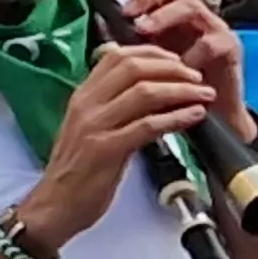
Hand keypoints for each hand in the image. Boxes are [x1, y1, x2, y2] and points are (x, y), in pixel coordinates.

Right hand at [18, 43, 217, 248]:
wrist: (54, 205)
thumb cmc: (77, 170)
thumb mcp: (89, 128)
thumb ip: (111, 106)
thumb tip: (146, 89)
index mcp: (82, 96)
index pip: (116, 56)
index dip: (152, 53)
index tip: (178, 61)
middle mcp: (86, 105)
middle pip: (133, 68)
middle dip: (172, 68)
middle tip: (197, 78)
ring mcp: (94, 126)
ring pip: (144, 92)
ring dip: (181, 91)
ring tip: (204, 95)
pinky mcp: (106, 150)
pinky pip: (147, 125)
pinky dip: (176, 117)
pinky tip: (193, 117)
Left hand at [102, 0, 249, 140]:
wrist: (208, 114)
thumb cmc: (174, 85)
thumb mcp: (148, 63)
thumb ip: (131, 48)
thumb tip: (100, 40)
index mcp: (169, 13)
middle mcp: (192, 15)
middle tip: (127, 11)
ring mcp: (212, 28)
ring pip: (191, 7)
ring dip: (164, 16)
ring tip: (143, 30)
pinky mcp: (229, 49)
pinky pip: (211, 43)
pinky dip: (192, 54)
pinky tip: (178, 66)